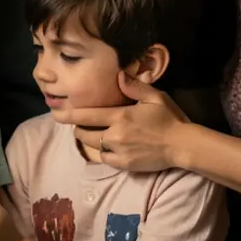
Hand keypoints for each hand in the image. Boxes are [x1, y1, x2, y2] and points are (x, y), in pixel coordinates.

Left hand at [65, 72, 191, 173]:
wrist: (183, 145)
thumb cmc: (170, 118)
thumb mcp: (155, 97)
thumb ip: (135, 86)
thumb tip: (119, 76)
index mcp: (121, 116)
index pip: (87, 115)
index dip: (69, 115)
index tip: (57, 113)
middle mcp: (116, 135)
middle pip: (85, 134)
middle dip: (78, 129)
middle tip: (80, 125)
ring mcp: (120, 152)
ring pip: (94, 147)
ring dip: (90, 141)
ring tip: (92, 135)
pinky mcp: (125, 165)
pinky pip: (105, 159)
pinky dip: (103, 153)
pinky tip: (108, 148)